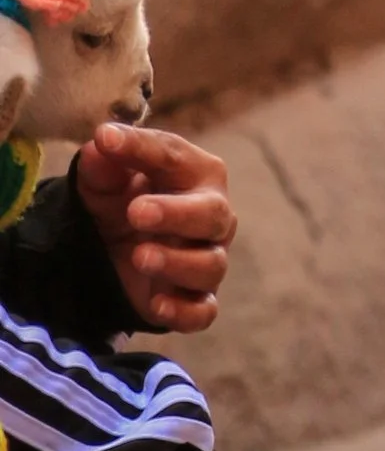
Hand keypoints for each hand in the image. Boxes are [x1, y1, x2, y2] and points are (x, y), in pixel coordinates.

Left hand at [74, 128, 233, 335]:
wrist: (112, 247)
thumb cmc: (120, 199)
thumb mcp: (103, 177)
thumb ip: (105, 159)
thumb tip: (104, 139)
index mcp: (197, 173)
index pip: (175, 157)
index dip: (142, 149)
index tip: (108, 141)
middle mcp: (213, 215)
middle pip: (214, 215)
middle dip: (177, 214)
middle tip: (137, 212)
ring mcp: (208, 258)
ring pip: (211, 265)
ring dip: (177, 263)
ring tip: (139, 256)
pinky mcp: (196, 298)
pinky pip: (203, 311)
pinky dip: (184, 311)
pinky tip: (157, 303)